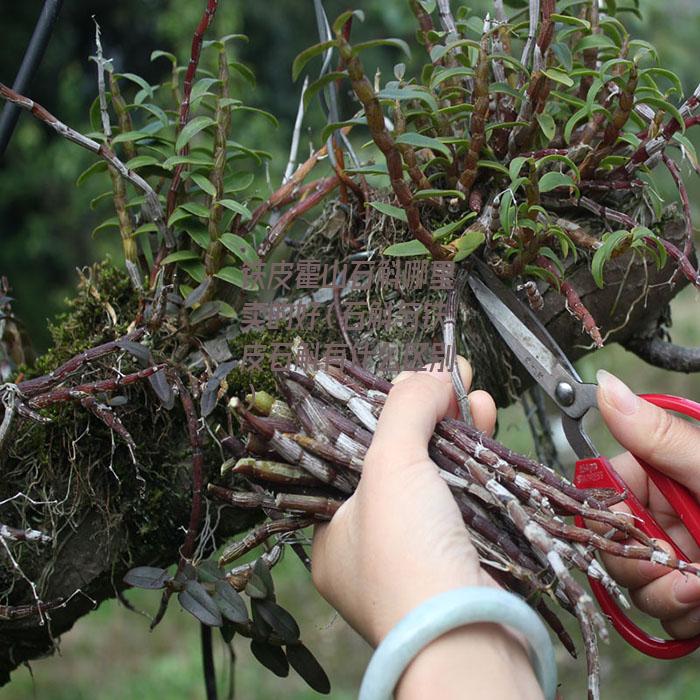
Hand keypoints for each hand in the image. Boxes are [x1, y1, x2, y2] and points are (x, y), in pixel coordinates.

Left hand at [312, 358, 542, 699]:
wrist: (468, 637)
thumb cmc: (407, 557)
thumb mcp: (390, 468)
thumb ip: (403, 411)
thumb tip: (430, 375)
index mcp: (334, 530)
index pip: (354, 455)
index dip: (383, 415)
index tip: (409, 384)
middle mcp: (371, 545)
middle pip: (399, 461)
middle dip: (427, 416)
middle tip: (451, 381)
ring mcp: (418, 553)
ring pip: (437, 476)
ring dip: (457, 430)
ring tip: (474, 393)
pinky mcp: (460, 556)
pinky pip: (464, 497)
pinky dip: (476, 460)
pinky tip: (486, 424)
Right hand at [597, 369, 699, 637]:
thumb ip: (660, 439)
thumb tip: (606, 386)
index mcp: (667, 474)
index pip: (607, 490)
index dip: (611, 518)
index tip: (637, 535)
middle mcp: (667, 512)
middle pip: (614, 540)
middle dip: (640, 565)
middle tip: (677, 574)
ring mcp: (679, 552)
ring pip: (634, 580)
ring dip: (664, 596)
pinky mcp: (690, 591)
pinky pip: (661, 609)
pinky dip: (681, 615)